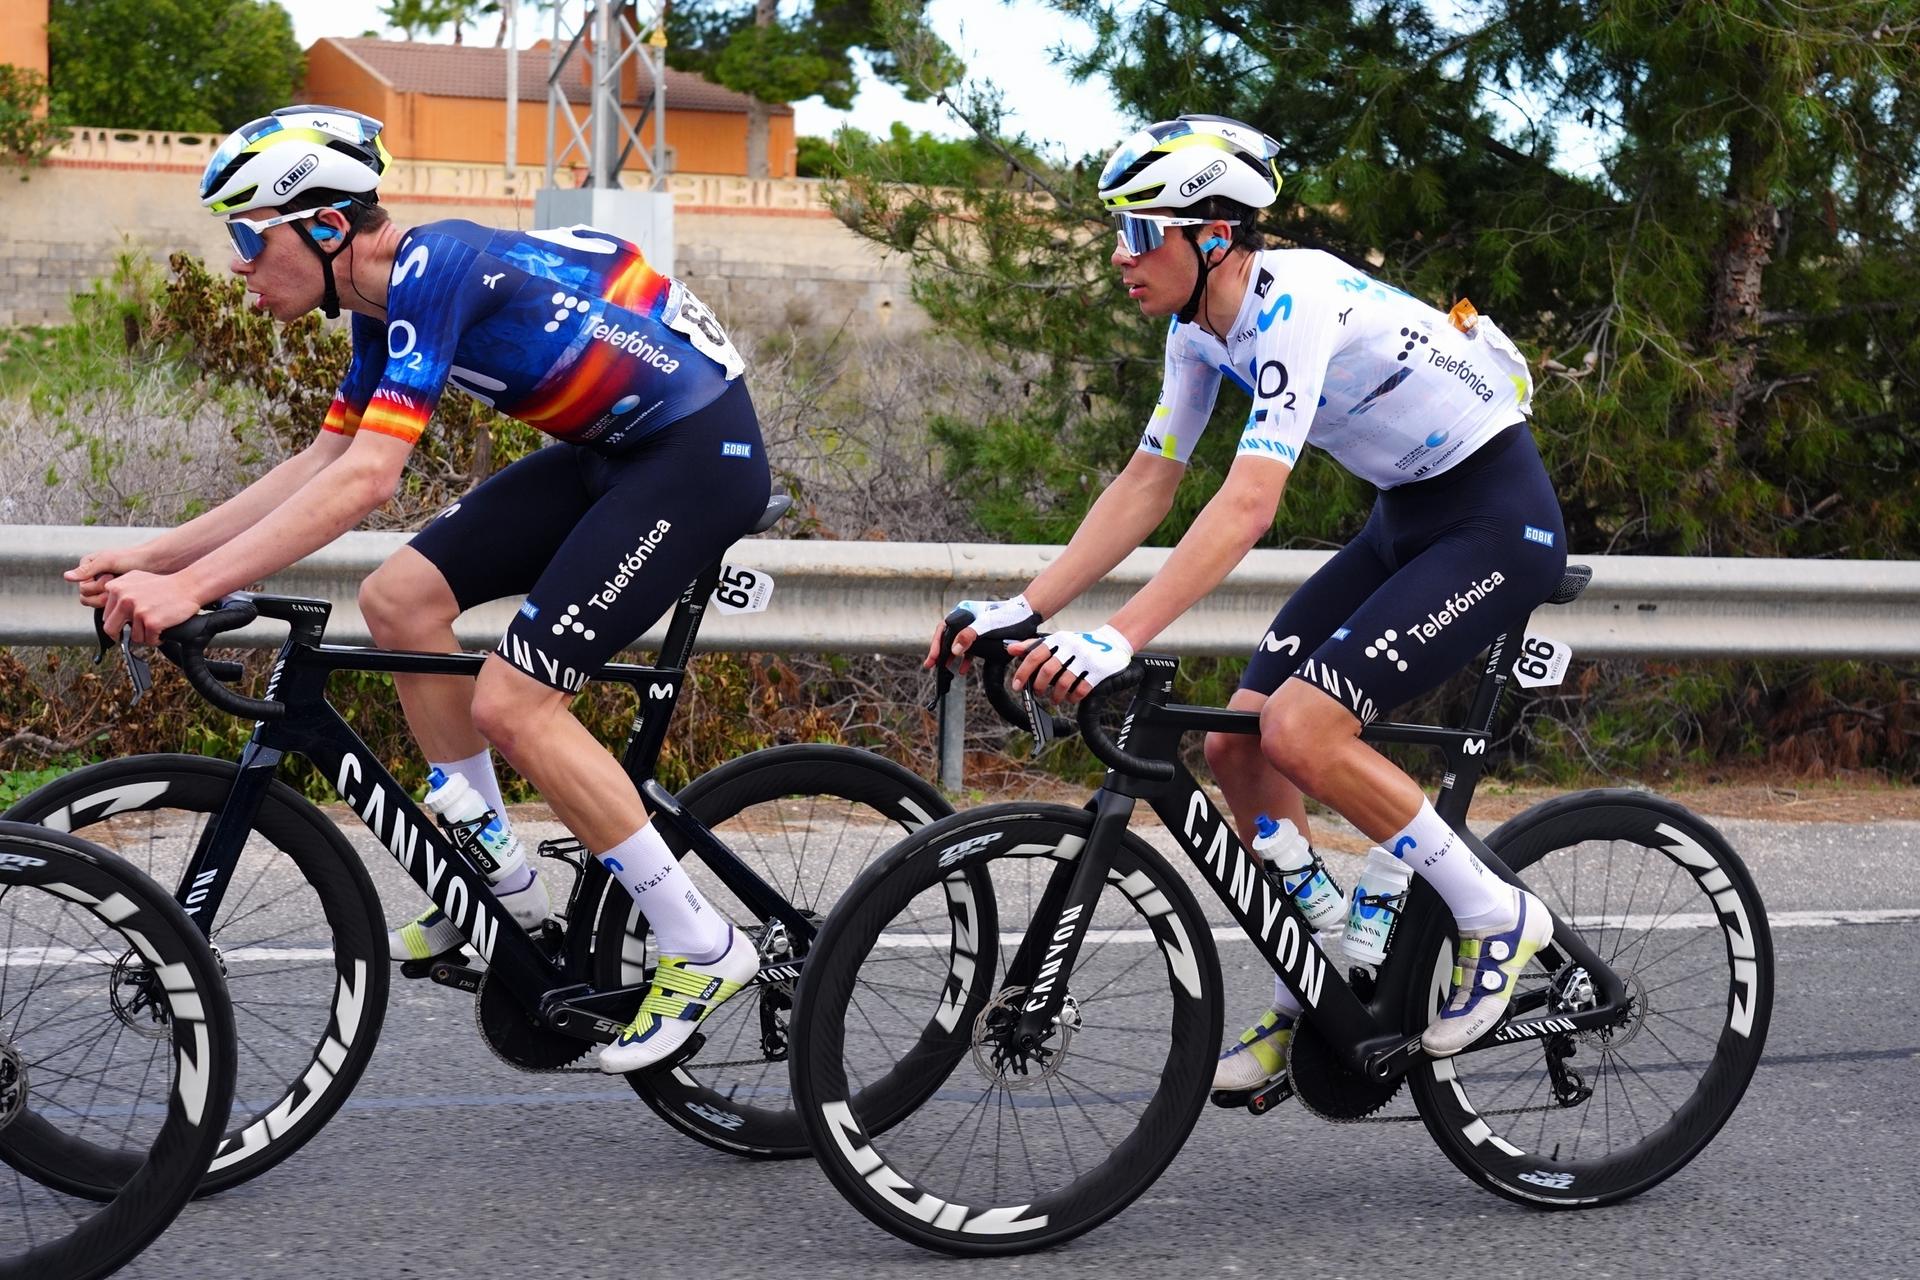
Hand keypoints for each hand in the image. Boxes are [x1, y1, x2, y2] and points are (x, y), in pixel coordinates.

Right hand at [65, 546, 153, 610]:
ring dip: (110, 599)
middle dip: (103, 594)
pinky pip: (108, 606)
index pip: (82, 588)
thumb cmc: (132, 558)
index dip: (96, 586)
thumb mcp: (108, 561)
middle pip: (87, 598)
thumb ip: (87, 570)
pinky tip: (127, 595)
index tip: (110, 576)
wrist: (155, 563)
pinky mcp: (114, 594)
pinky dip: (117, 603)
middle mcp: (93, 577)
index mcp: (87, 567)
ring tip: (124, 590)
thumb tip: (66, 577)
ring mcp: (103, 586)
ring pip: (97, 604)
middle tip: (117, 585)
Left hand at [100, 571, 204, 645]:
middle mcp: (123, 599)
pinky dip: (157, 639)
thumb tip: (109, 607)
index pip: (105, 615)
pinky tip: (162, 630)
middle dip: (122, 635)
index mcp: (116, 588)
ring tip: (154, 628)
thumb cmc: (166, 584)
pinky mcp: (151, 622)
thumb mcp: (135, 579)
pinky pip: (149, 640)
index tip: (121, 626)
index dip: (115, 623)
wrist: (189, 586)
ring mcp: (137, 611)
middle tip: (133, 634)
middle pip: (111, 629)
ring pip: (133, 637)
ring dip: (145, 636)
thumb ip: (119, 591)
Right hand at [924, 593, 1039, 673]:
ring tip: (945, 669)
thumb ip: (969, 636)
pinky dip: (965, 658)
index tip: (933, 659)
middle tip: (931, 665)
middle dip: (940, 652)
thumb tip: (954, 650)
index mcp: (965, 611)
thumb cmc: (1010, 617)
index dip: (937, 644)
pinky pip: (970, 647)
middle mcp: (967, 617)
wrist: (1030, 615)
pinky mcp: (984, 635)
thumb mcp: (988, 626)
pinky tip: (963, 669)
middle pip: (949, 635)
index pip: (944, 628)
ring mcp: (976, 626)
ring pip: (959, 643)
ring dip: (951, 656)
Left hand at [1010, 624, 1133, 704]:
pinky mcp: (1098, 671)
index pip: (1035, 655)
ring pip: (1063, 683)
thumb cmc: (1078, 644)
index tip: (1016, 686)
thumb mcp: (1057, 640)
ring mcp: (1086, 659)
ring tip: (1054, 699)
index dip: (1023, 672)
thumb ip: (1033, 646)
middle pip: (1048, 671)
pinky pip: (1081, 689)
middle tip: (1037, 692)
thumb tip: (1010, 649)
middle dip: (1039, 686)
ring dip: (1055, 695)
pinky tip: (1070, 698)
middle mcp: (1071, 647)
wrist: (1113, 642)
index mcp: (1059, 639)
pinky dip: (1073, 698)